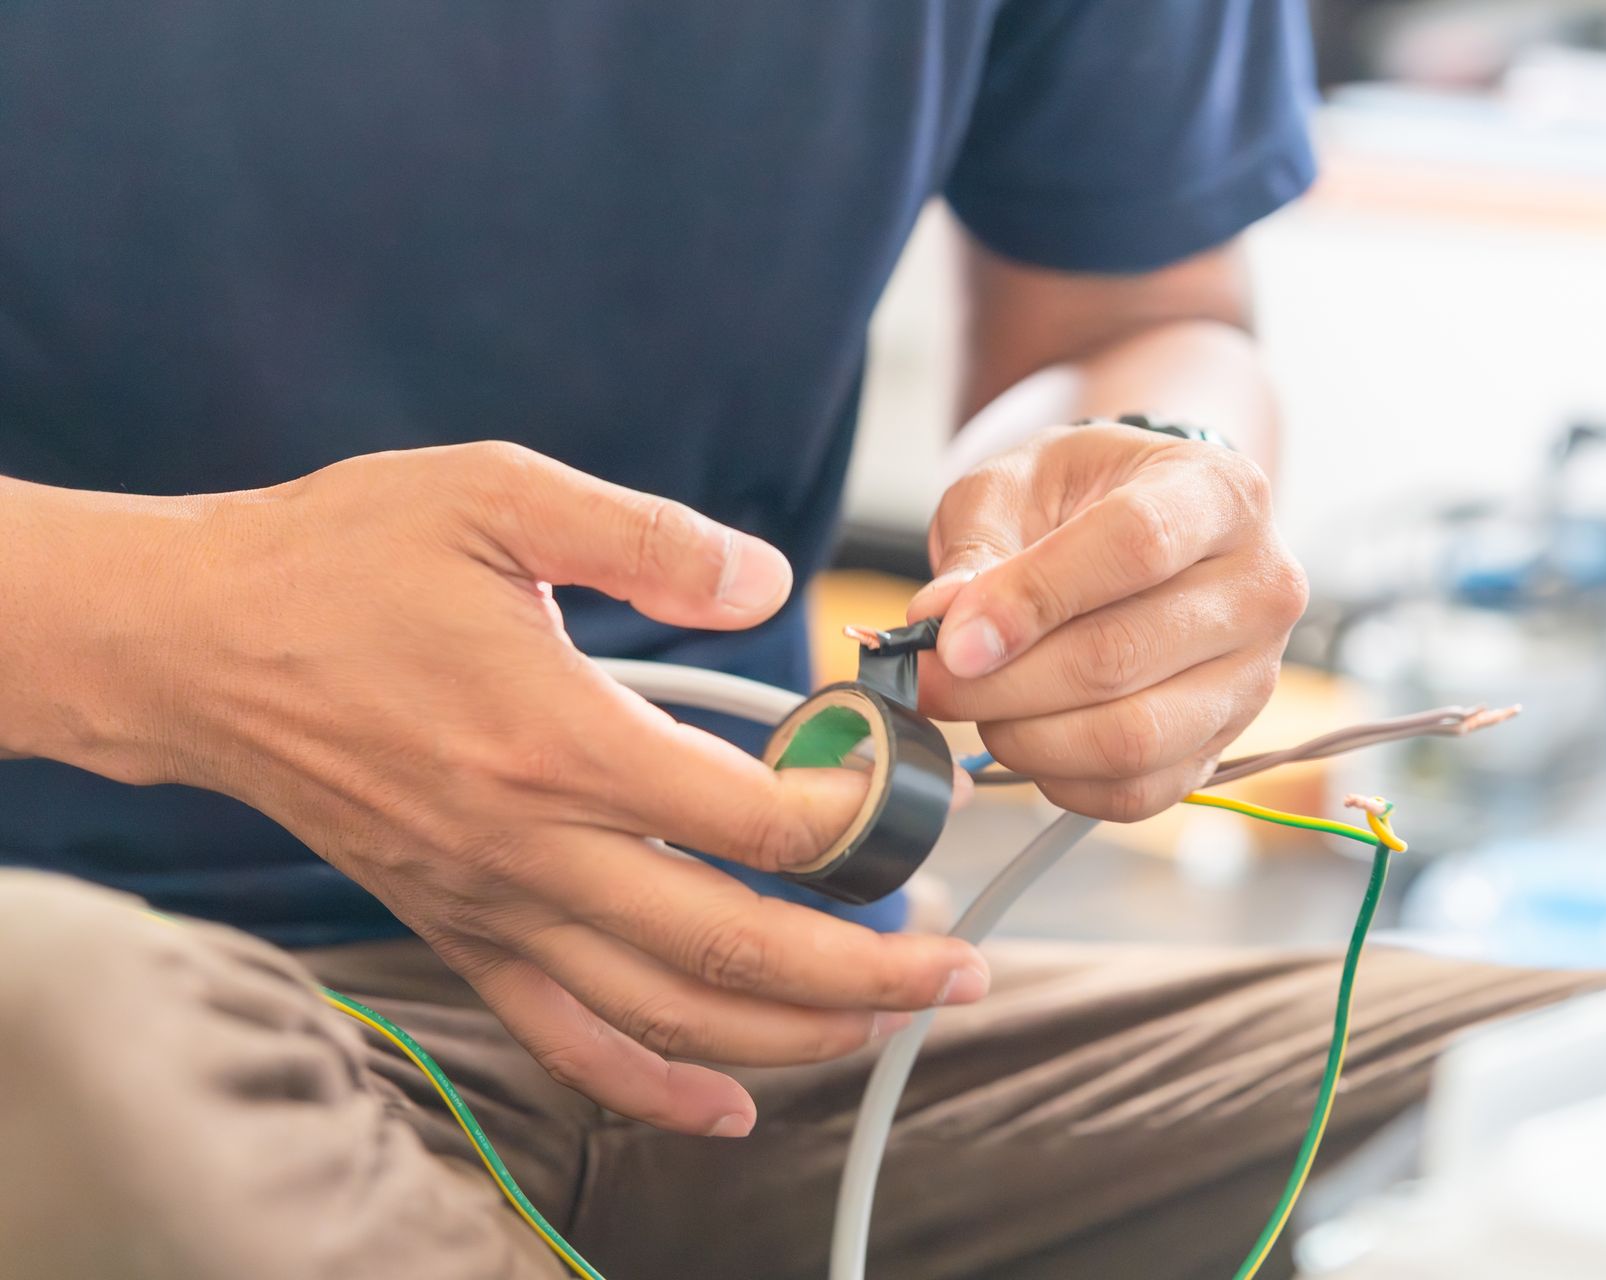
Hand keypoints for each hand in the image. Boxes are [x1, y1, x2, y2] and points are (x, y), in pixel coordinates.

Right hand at [29, 443, 988, 1136]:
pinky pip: (566, 1038)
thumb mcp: (498, 497)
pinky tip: (729, 1107)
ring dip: (794, 1031)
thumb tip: (767, 582)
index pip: (759, 821)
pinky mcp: (458, 928)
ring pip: (670, 1012)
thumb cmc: (342, 561)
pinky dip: (654, 1088)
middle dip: (872, 968)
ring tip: (888, 1020)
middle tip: (962, 963)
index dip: (860, 818)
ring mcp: (494, 905)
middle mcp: (536, 848)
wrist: (196, 643)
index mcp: (563, 740)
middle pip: (740, 947)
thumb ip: (648, 541)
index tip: (908, 791)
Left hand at [910, 425, 1305, 819]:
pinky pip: (1136, 791)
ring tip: (978, 704)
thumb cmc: (1086, 496)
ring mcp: (1253, 676)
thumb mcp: (1019, 482)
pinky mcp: (1224, 743)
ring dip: (1026, 736)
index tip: (953, 637)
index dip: (1034, 599)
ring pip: (1131, 737)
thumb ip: (978, 547)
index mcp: (1219, 494)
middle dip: (1004, 682)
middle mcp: (1259, 588)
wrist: (1147, 526)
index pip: (1136, 546)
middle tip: (931, 680)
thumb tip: (940, 625)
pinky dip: (1059, 778)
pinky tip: (1025, 735)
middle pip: (1123, 656)